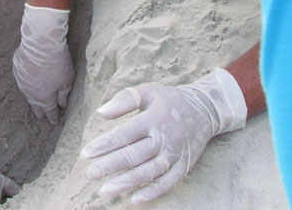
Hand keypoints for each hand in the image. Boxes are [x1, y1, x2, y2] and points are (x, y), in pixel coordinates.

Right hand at [13, 3, 73, 123]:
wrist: (41, 43)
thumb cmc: (58, 62)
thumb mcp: (67, 79)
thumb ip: (63, 94)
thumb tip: (62, 104)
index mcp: (44, 97)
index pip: (49, 111)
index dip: (52, 117)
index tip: (54, 122)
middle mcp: (30, 92)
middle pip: (35, 105)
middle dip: (40, 112)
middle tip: (41, 118)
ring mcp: (21, 81)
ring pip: (26, 94)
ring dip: (31, 99)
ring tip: (34, 103)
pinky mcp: (17, 69)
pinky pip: (21, 80)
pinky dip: (26, 84)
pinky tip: (28, 83)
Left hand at [80, 69, 246, 203]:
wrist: (206, 109)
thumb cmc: (170, 100)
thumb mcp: (148, 91)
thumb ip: (125, 100)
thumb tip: (101, 113)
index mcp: (154, 118)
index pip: (125, 134)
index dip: (104, 145)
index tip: (85, 154)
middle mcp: (165, 138)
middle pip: (134, 155)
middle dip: (110, 166)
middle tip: (90, 173)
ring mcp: (175, 154)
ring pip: (148, 172)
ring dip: (126, 183)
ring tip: (104, 190)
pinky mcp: (184, 166)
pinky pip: (168, 183)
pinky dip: (152, 192)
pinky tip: (134, 199)